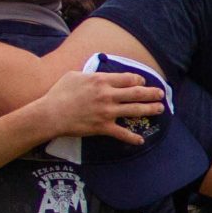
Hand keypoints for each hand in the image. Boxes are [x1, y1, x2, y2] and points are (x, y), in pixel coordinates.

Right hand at [33, 69, 163, 144]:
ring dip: (150, 110)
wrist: (50, 114)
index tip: (143, 82)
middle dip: (151, 93)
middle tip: (161, 94)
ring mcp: (107, 112)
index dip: (139, 80)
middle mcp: (108, 95)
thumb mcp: (74, 75)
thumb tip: (98, 73)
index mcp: (101, 81)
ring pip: (134, 111)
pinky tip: (141, 140)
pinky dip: (132, 137)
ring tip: (160, 109)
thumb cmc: (59, 93)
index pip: (128, 79)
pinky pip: (121, 133)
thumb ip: (90, 74)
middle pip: (136, 93)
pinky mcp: (103, 127)